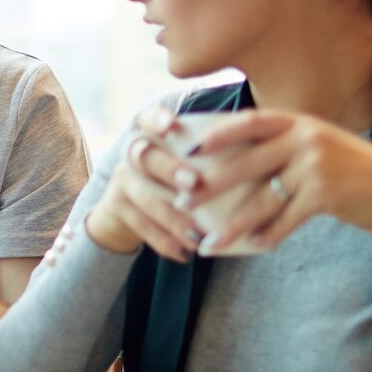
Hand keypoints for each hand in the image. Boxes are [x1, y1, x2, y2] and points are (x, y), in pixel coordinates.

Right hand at [84, 107, 201, 262]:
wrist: (125, 213)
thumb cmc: (172, 181)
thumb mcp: (182, 161)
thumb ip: (206, 153)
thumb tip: (256, 147)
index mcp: (149, 135)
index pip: (147, 118)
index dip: (157, 119)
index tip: (172, 125)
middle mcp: (131, 154)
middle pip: (145, 156)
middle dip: (170, 169)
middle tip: (194, 183)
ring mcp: (120, 182)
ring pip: (144, 198)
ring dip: (172, 217)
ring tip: (198, 235)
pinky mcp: (116, 210)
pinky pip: (140, 227)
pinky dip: (165, 242)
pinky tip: (186, 254)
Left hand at [174, 111, 371, 248]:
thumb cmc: (350, 172)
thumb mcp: (317, 147)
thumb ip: (282, 149)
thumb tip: (233, 165)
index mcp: (298, 122)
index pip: (251, 122)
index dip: (219, 134)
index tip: (190, 149)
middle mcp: (305, 137)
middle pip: (247, 163)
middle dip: (212, 184)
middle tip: (182, 201)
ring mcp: (316, 164)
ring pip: (263, 198)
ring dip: (233, 225)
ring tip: (209, 244)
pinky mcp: (326, 193)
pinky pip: (286, 219)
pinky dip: (268, 236)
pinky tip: (251, 248)